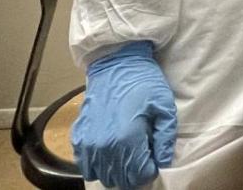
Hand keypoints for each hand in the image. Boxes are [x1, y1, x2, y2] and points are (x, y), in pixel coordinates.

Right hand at [72, 41, 177, 189]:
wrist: (116, 64)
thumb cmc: (144, 82)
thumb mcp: (164, 106)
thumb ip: (165, 137)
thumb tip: (163, 161)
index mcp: (127, 138)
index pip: (139, 175)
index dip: (150, 171)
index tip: (154, 160)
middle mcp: (104, 146)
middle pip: (120, 179)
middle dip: (135, 173)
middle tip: (143, 157)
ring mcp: (88, 143)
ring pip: (102, 175)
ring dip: (117, 171)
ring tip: (128, 154)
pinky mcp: (78, 138)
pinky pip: (86, 166)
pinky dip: (98, 165)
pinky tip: (110, 151)